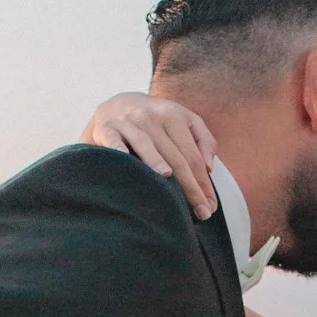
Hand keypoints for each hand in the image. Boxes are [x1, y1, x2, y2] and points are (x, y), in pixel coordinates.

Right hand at [84, 93, 218, 217]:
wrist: (118, 104)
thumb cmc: (157, 121)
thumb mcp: (183, 120)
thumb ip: (203, 139)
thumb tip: (208, 168)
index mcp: (174, 115)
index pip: (192, 155)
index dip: (203, 182)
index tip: (210, 206)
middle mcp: (152, 117)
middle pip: (174, 156)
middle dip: (189, 186)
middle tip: (200, 213)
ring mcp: (128, 122)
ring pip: (145, 144)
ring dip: (155, 160)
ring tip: (167, 177)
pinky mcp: (106, 127)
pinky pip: (113, 139)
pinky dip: (117, 147)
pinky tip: (124, 157)